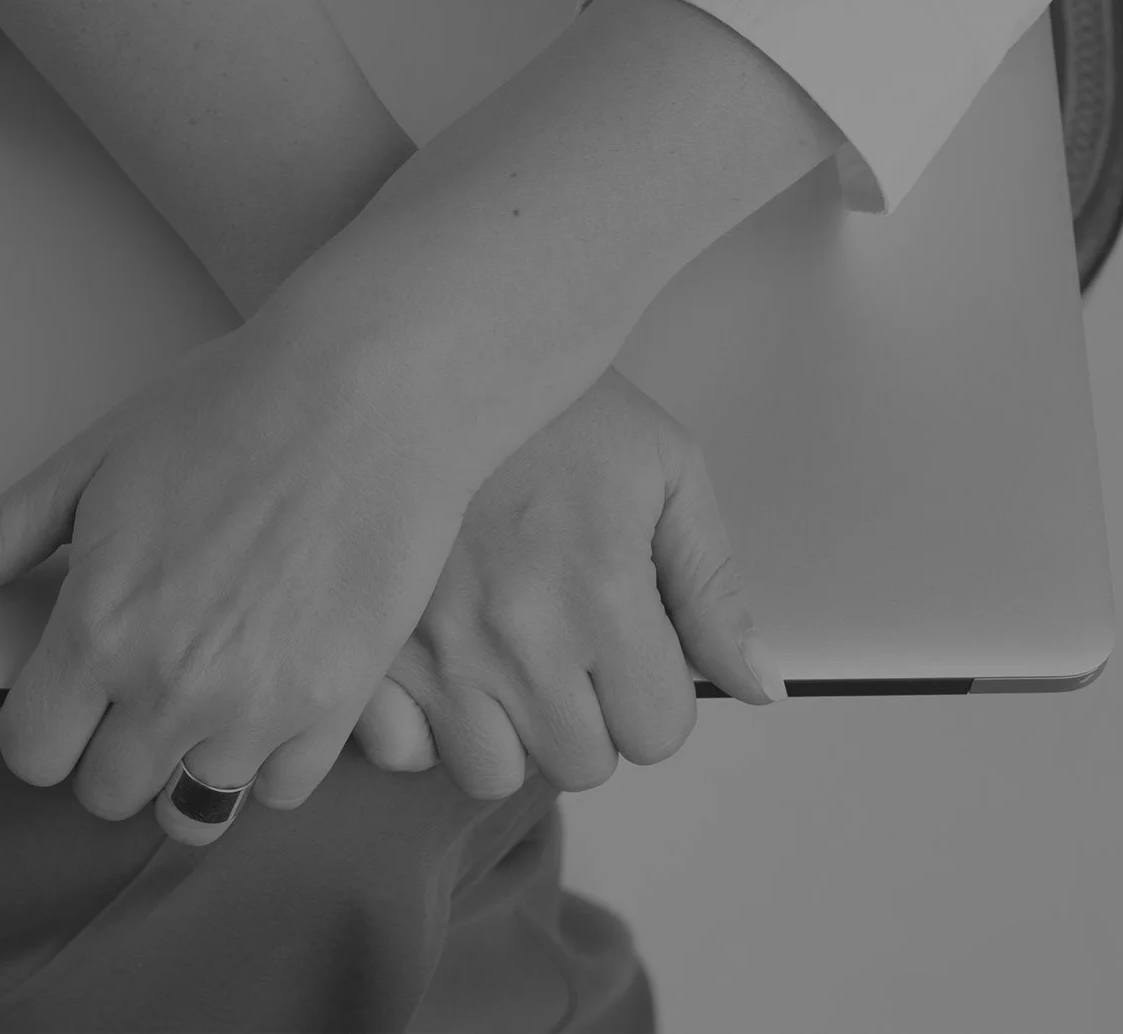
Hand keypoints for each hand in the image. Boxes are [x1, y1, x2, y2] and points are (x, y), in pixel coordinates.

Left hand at [0, 313, 501, 845]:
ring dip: (190, 759)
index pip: (32, 754)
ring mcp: (260, 706)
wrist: (371, 389)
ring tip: (212, 686)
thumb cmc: (230, 407)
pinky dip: (271, 755)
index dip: (43, 721)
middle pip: (106, 791)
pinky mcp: (339, 706)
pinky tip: (274, 686)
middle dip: (111, 744)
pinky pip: (281, 789)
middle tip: (144, 677)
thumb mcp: (88, 465)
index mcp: (98, 629)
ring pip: (194, 806)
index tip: (70, 686)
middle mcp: (172, 687)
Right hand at [350, 367, 786, 797]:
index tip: (632, 650)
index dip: (654, 694)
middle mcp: (514, 632)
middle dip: (587, 716)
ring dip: (505, 730)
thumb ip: (714, 588)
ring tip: (503, 655)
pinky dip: (420, 726)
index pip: (657, 732)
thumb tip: (757, 685)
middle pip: (579, 763)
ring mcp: (429, 647)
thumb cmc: (554, 403)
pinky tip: (438, 664)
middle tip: (568, 645)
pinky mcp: (364, 646)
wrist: (433, 350)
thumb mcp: (665, 470)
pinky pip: (398, 752)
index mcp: (598, 588)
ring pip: (489, 771)